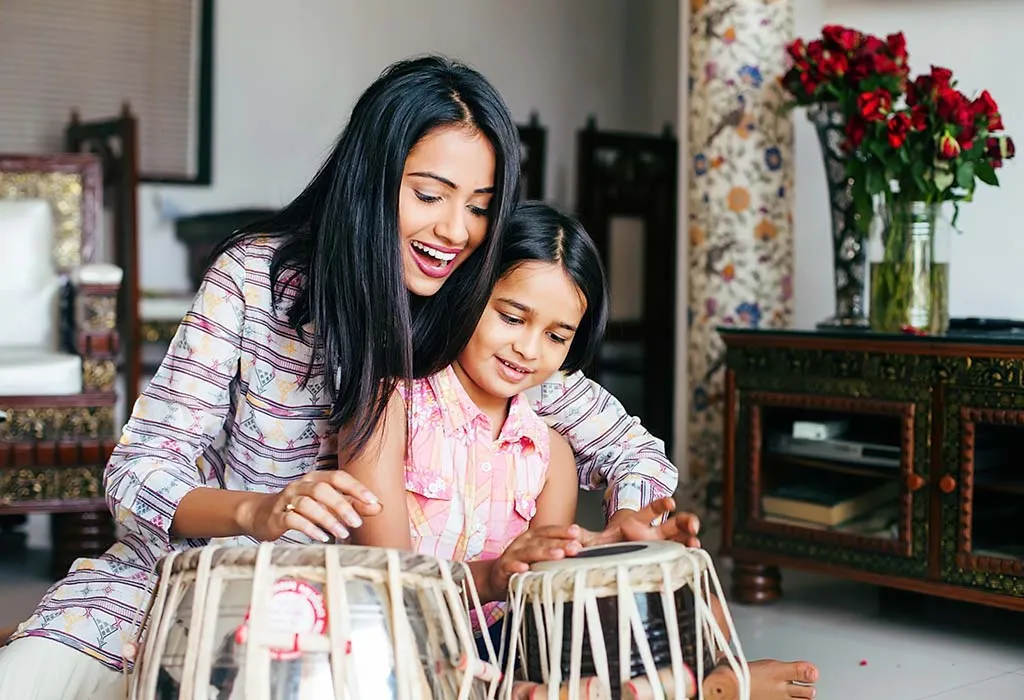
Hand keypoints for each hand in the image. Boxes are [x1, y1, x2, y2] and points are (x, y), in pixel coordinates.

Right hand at [241, 471, 381, 542]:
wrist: (261, 514)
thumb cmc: (300, 507)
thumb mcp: (326, 503)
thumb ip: (351, 504)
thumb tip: (377, 507)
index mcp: (316, 478)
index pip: (339, 477)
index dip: (356, 488)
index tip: (372, 501)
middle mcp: (301, 485)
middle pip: (323, 489)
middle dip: (342, 506)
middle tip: (357, 523)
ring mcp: (287, 499)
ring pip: (308, 505)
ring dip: (327, 519)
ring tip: (342, 533)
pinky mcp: (277, 516)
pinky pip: (293, 519)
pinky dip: (310, 528)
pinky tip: (322, 537)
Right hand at [488, 524, 583, 598]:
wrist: (496, 577)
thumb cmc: (523, 564)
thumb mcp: (539, 554)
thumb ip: (556, 549)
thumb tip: (582, 548)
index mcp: (533, 537)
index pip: (549, 531)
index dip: (562, 531)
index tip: (578, 532)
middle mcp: (523, 542)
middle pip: (543, 541)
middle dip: (560, 543)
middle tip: (575, 547)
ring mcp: (512, 554)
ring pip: (529, 552)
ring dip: (544, 553)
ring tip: (558, 555)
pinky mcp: (503, 568)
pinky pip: (510, 567)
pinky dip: (517, 567)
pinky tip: (525, 569)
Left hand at [585, 497, 701, 548]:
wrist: (621, 549)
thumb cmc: (613, 540)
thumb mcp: (598, 539)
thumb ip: (585, 537)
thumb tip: (570, 535)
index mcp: (638, 522)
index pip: (651, 510)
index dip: (660, 505)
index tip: (670, 502)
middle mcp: (654, 531)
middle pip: (673, 522)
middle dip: (685, 521)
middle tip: (693, 524)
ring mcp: (664, 544)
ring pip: (681, 537)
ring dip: (690, 538)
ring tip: (696, 543)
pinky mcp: (667, 557)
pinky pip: (681, 554)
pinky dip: (688, 555)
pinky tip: (695, 557)